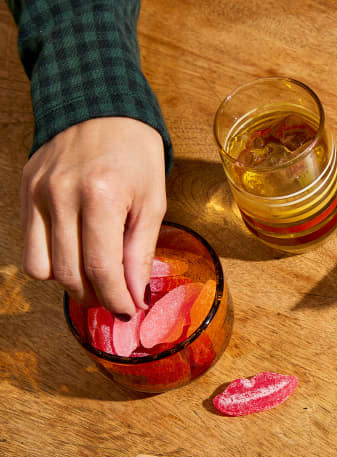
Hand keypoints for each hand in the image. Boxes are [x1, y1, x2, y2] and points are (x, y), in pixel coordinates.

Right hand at [21, 117, 165, 317]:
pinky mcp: (23, 192)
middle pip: (69, 273)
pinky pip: (29, 246)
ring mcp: (37, 194)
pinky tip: (75, 253)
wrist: (100, 107)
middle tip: (116, 297)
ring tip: (95, 276)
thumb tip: (135, 294)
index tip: (129, 309)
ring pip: (41, 268)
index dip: (117, 298)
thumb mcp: (153, 201)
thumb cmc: (136, 155)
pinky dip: (52, 260)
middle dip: (96, 296)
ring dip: (69, 282)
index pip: (102, 267)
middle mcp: (61, 195)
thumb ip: (141, 251)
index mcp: (101, 196)